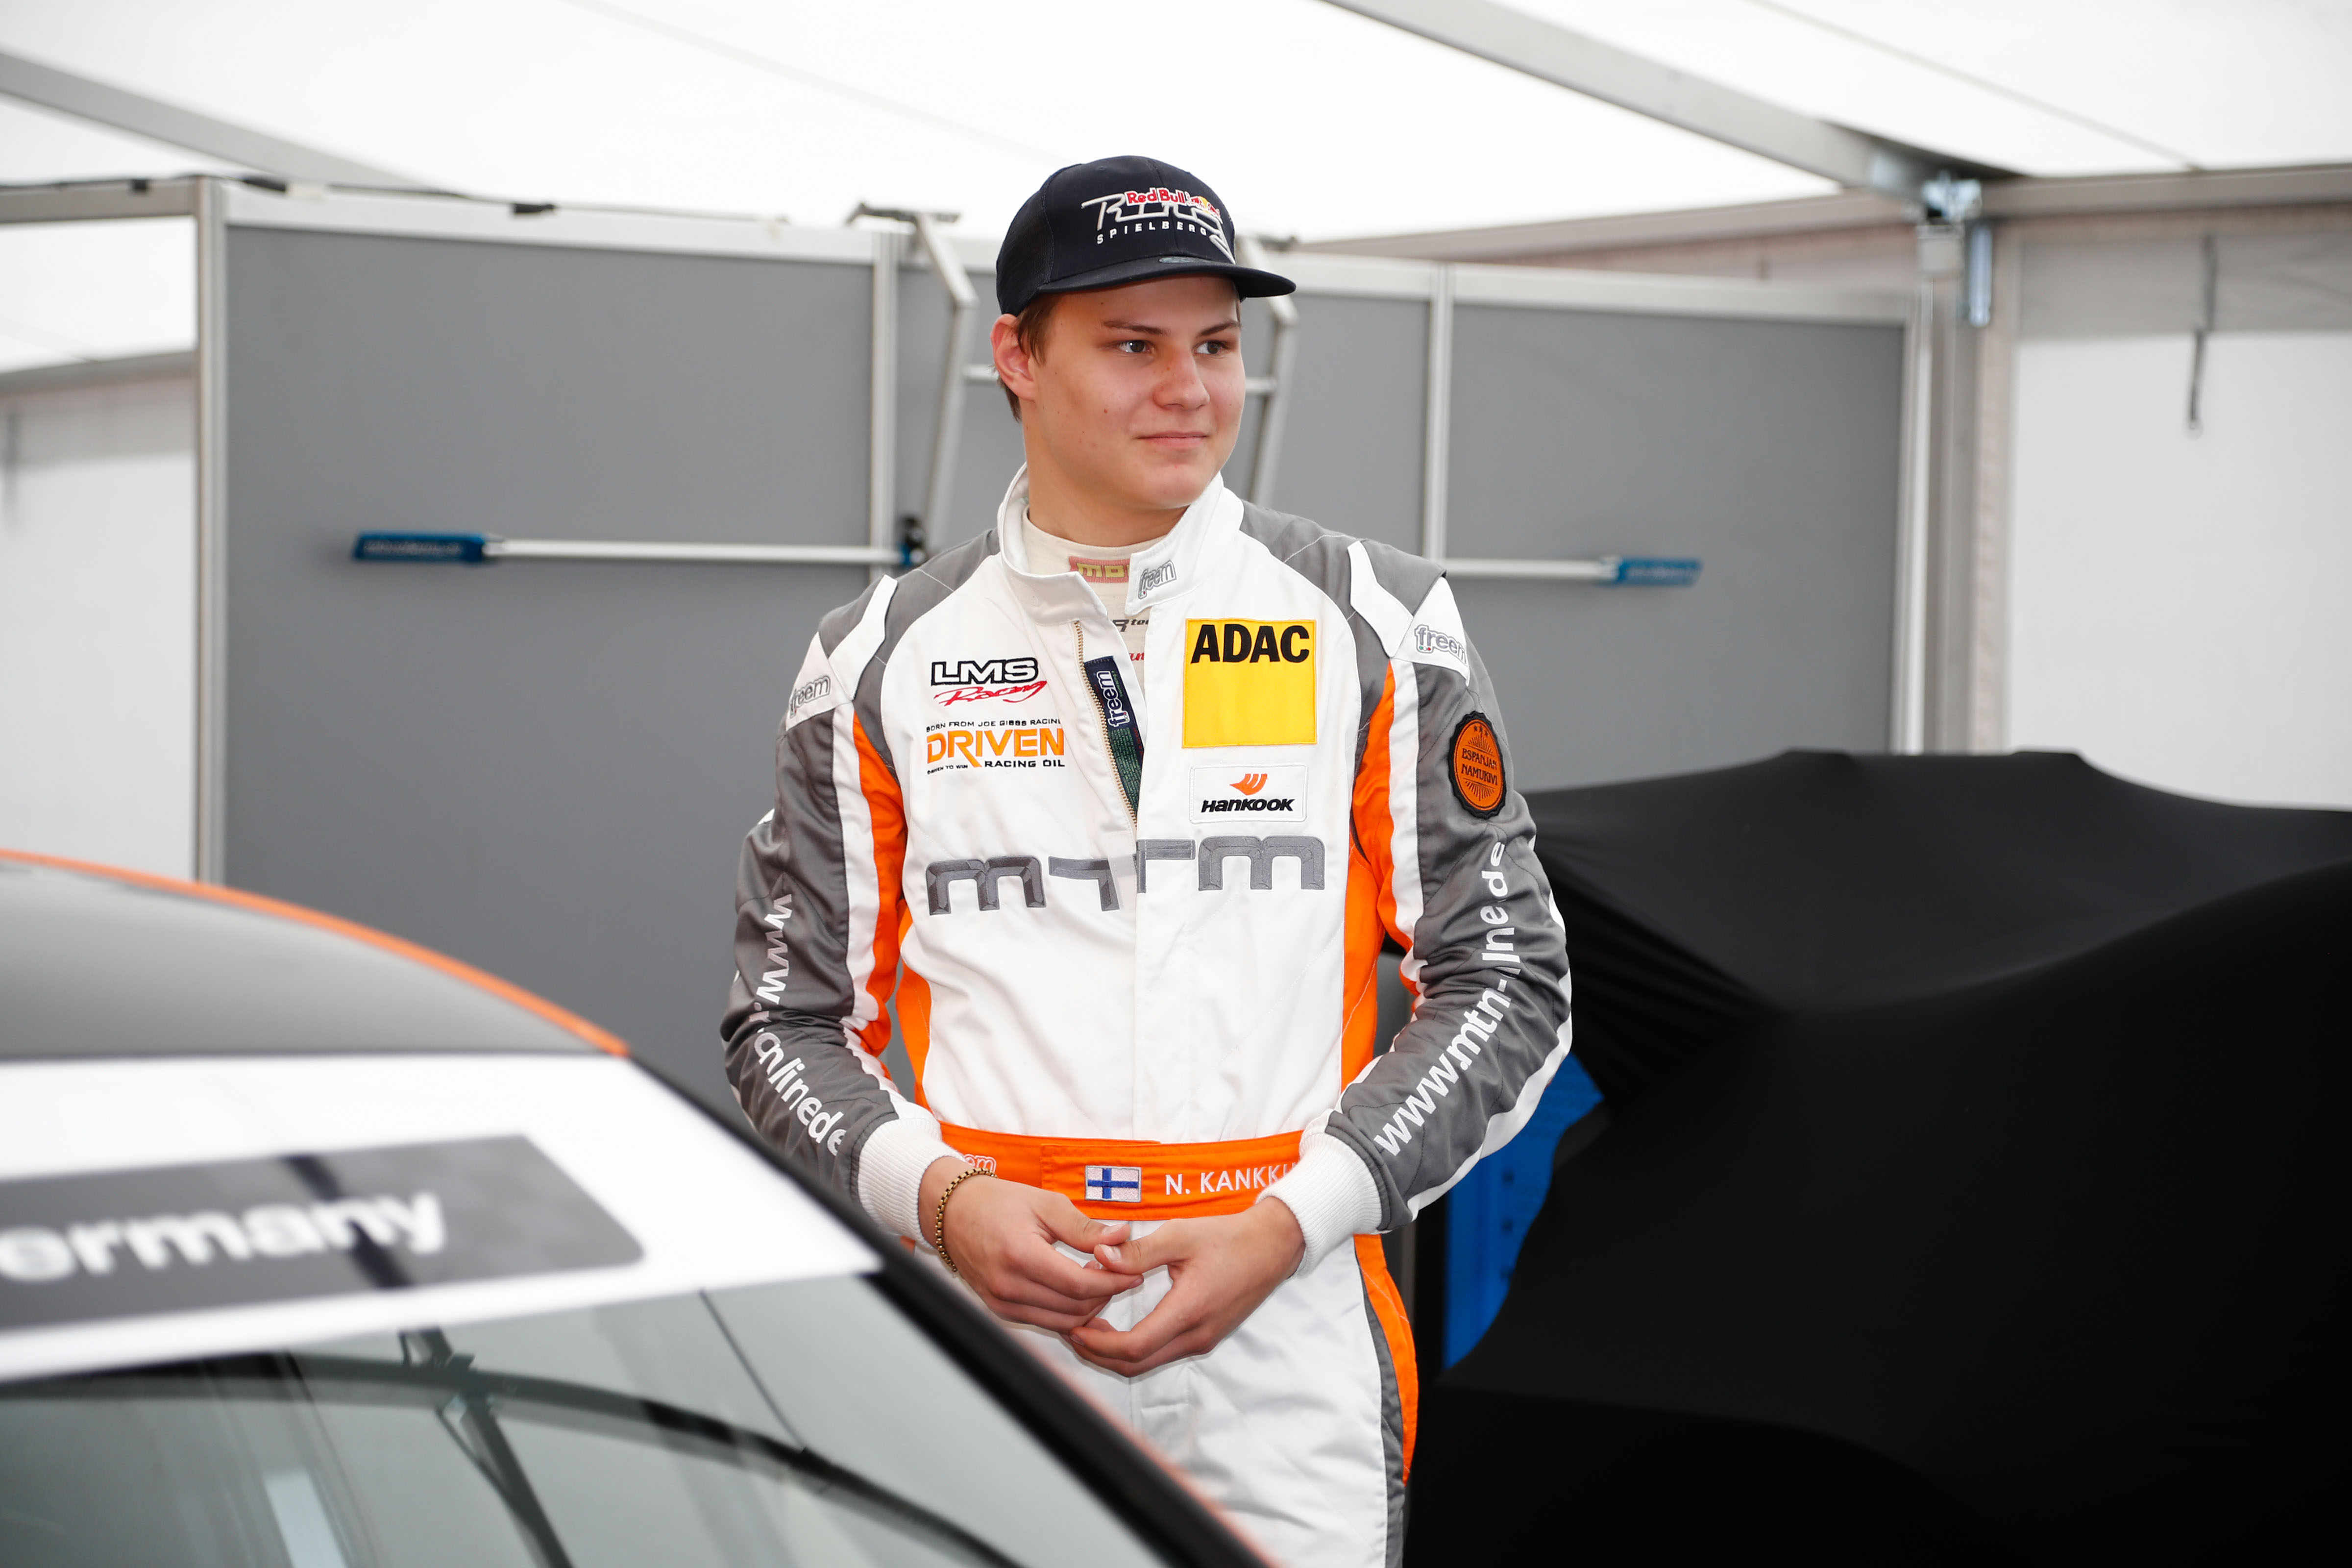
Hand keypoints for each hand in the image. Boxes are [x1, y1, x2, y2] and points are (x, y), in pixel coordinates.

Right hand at [922, 1157, 1141, 1332]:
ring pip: (1062, 1322)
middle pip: (1074, 1308)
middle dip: (1105, 1294)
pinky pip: (1044, 1322)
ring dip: (1089, 1307)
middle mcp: (1008, 1287)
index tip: (1134, 1273)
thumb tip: (1123, 1236)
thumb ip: (1085, 1228)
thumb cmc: (998, 1202)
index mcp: (1021, 1256)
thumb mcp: (1046, 1204)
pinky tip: (1079, 1293)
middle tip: (1122, 1274)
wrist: (953, 1212)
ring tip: (1101, 1281)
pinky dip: (1068, 1314)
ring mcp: (1002, 1303)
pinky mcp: (1000, 1310)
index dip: (1114, 1283)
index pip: (1080, 1285)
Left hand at [1065, 1199, 1306, 1376]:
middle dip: (1100, 1354)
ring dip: (1117, 1353)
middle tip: (1073, 1332)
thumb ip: (1138, 1251)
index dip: (1099, 1344)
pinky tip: (1120, 1327)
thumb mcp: (1181, 1234)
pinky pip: (1164, 1352)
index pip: (1135, 1347)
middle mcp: (1198, 1335)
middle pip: (1138, 1364)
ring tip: (1090, 1329)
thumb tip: (1099, 1257)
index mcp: (1190, 1311)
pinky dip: (1136, 1347)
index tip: (1075, 1328)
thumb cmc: (1230, 1237)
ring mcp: (1204, 1339)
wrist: (1273, 1245)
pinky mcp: (1207, 1336)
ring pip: (1150, 1361)